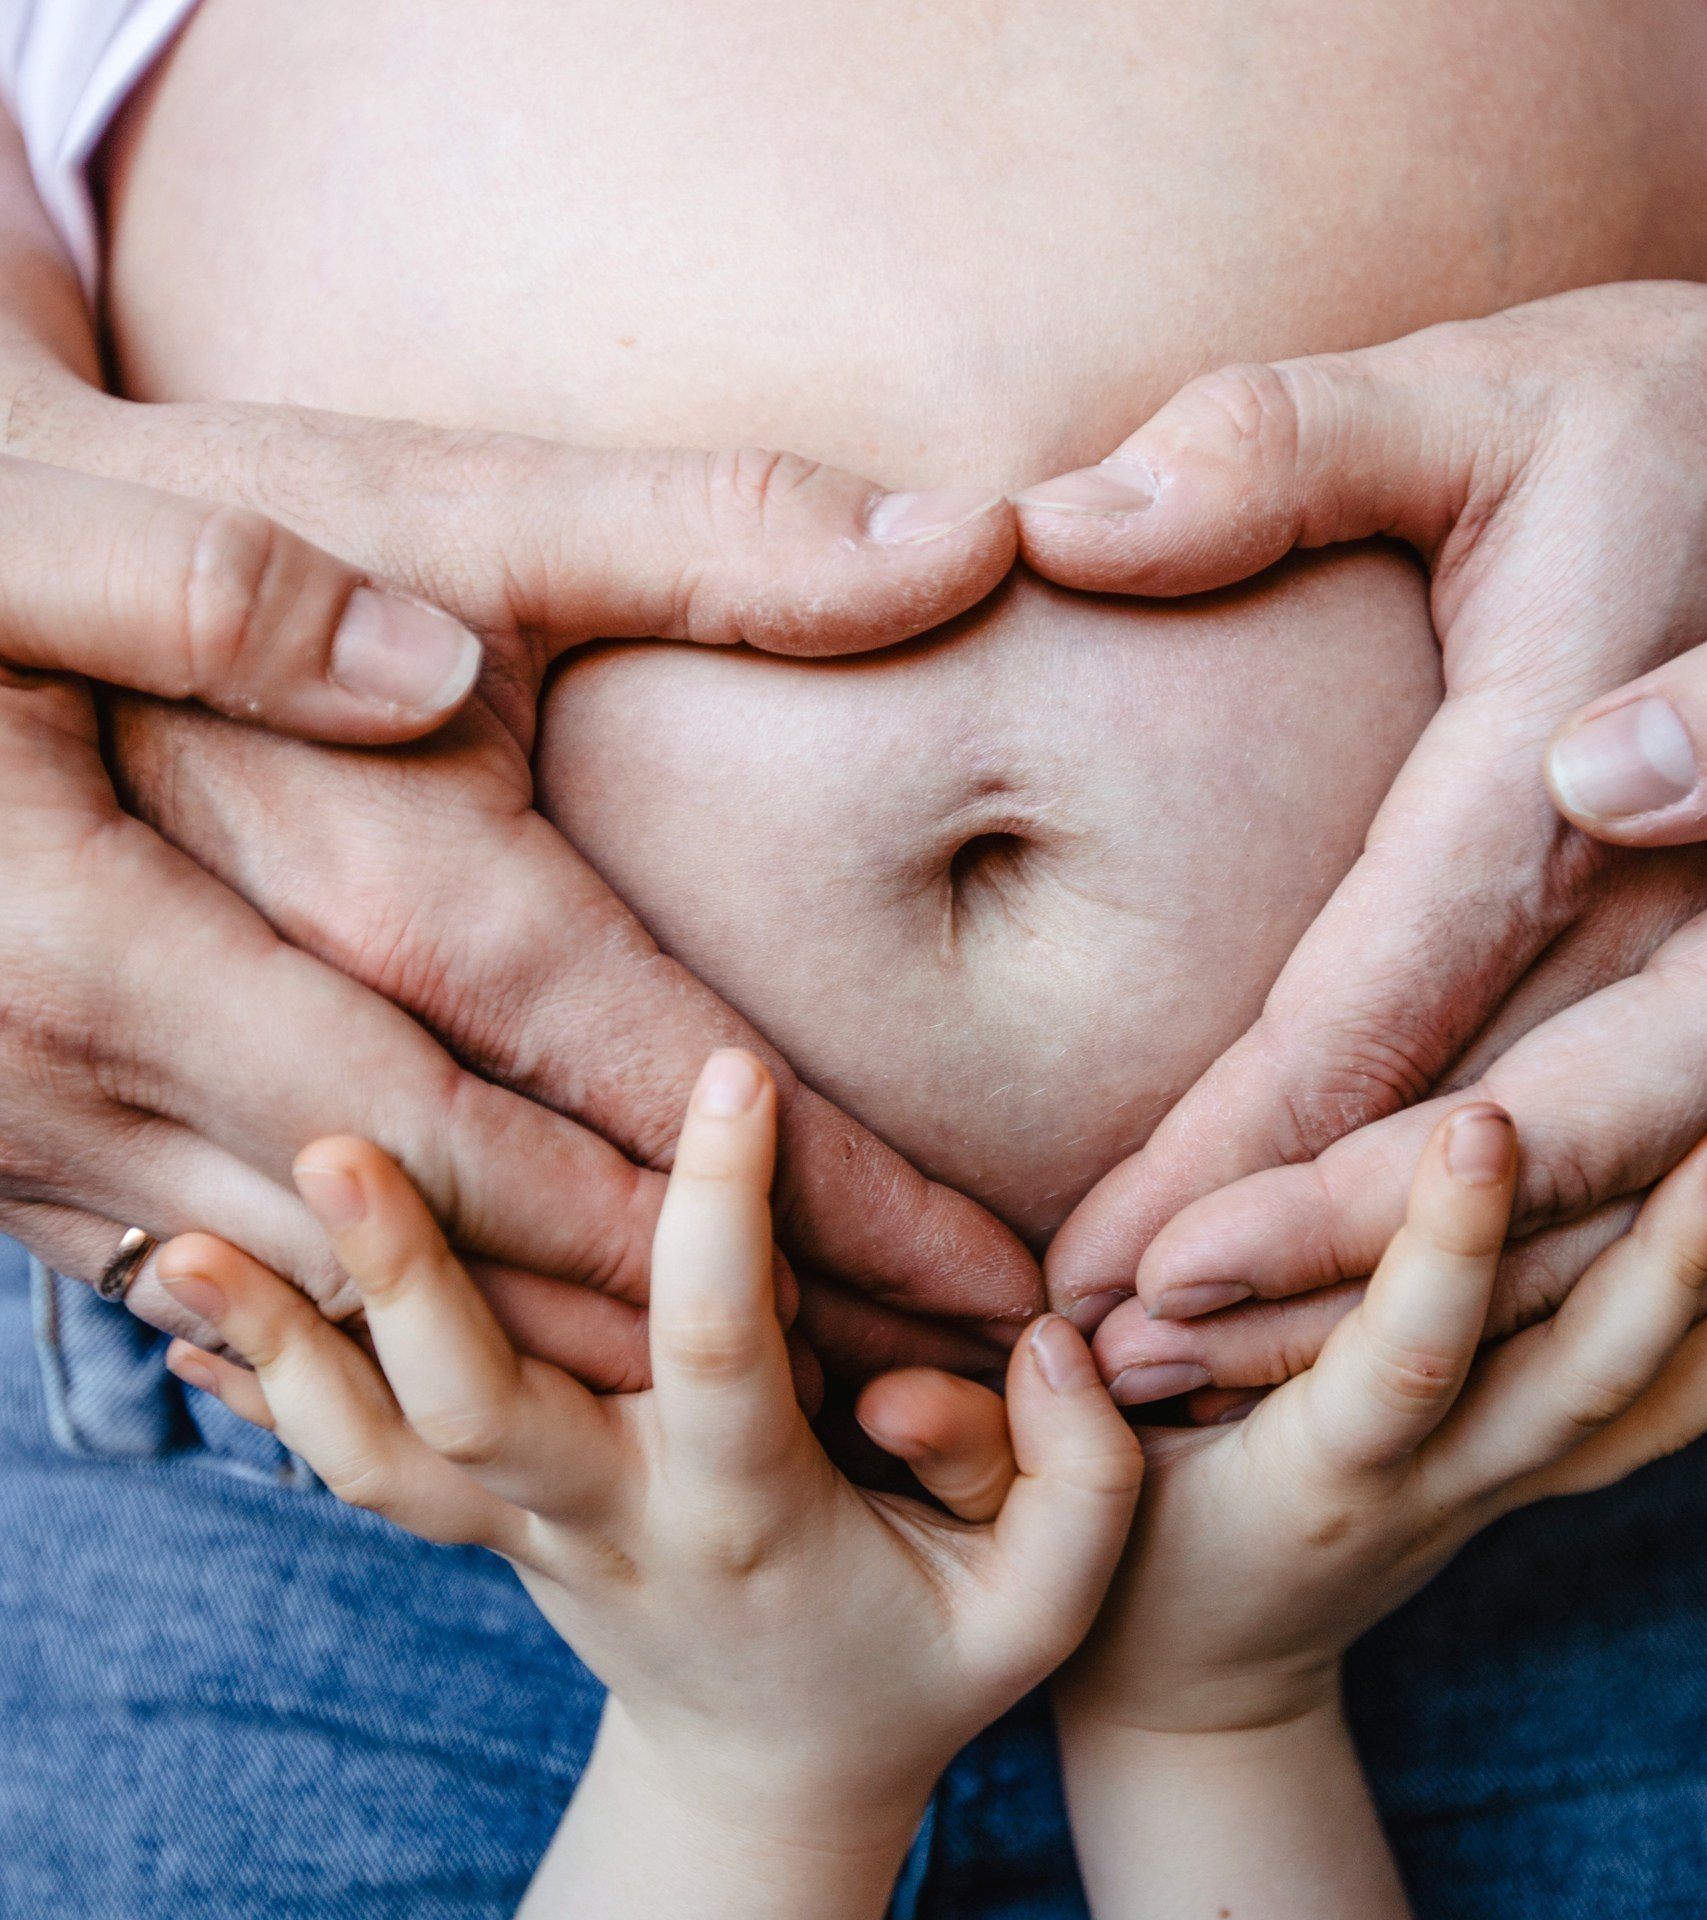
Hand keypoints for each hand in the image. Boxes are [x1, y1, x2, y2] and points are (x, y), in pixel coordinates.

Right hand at [6, 352, 1035, 1377]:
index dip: (811, 1192)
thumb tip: (936, 551)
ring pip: (383, 1306)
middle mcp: (164, 1035)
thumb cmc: (152, 509)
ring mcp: (72, 1118)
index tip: (982, 1272)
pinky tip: (549, 1376)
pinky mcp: (33, 1145)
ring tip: (796, 1407)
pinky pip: (256, 1301)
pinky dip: (415, 1348)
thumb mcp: (369, 491)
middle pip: (511, 1229)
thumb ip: (644, 535)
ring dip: (589, 1367)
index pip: (611, 1070)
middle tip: (932, 1389)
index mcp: (304, 871)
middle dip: (733, 1323)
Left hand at [152, 1053, 1141, 1919]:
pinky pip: (349, 1461)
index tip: (733, 1072)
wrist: (765, 1772)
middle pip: (478, 1410)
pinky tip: (181, 1302)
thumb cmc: (911, 1663)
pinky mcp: (476, 1522)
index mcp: (742, 1512)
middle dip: (406, 1280)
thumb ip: (1080, 1476)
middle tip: (339, 1142)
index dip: (722, 1213)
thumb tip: (1044, 1344)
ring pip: (373, 1451)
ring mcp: (519, 1529)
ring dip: (278, 1347)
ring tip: (180, 1237)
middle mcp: (605, 1516)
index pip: (716, 1351)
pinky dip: (266, 1386)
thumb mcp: (1037, 1606)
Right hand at [893, 1110, 1706, 1918]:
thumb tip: (893, 1384)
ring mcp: (1491, 1493)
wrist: (1205, 1693)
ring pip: (1638, 1410)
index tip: (1488, 1124)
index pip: (1394, 1364)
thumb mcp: (1026, 1524)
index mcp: (1307, 1480)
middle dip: (1653, 1269)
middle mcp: (1427, 1488)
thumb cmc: (1106, 1585)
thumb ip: (979, 1447)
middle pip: (1569, 1389)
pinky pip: (1652, 1427)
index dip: (1442, 1255)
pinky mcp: (1519, 1481)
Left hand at [1092, 566, 1706, 1399]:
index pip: (1492, 1088)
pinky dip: (1500, 1292)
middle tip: (1114, 1355)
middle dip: (1304, 1299)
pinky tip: (1371, 1311)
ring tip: (1195, 1362)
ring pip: (1576, 1263)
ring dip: (1384, 1320)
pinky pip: (1644, 1245)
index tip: (1138, 1259)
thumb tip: (1609, 767)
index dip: (1304, 1190)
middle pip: (1514, 1216)